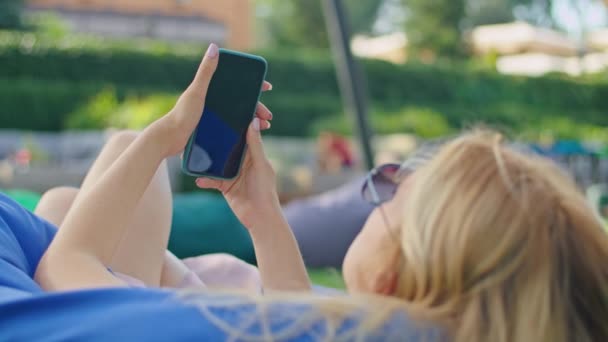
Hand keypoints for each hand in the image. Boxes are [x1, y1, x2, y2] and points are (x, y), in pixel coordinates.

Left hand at [153, 43, 272, 156]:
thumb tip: (214, 47)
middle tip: (268, 116)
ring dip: (252, 119)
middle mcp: (212, 100)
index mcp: (210, 88)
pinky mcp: (210, 128)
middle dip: (257, 107)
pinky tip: (250, 136)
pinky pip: (231, 126)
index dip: (253, 84)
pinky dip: (243, 129)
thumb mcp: (197, 92)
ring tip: (264, 128)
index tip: (267, 87)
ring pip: (238, 115)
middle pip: (241, 101)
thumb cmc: (181, 115)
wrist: (169, 139)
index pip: (236, 82)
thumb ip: (206, 72)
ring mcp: (211, 115)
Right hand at [195, 117, 279, 229]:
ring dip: (207, 160)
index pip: (243, 135)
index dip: (235, 125)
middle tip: (201, 130)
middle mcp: (242, 162)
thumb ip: (255, 144)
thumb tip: (253, 121)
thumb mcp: (260, 164)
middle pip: (227, 148)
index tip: (223, 112)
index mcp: (253, 154)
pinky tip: (198, 178)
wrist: (260, 216)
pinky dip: (205, 179)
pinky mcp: (224, 186)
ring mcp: (232, 174)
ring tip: (193, 153)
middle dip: (216, 141)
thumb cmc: (265, 189)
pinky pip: (211, 179)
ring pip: (216, 163)